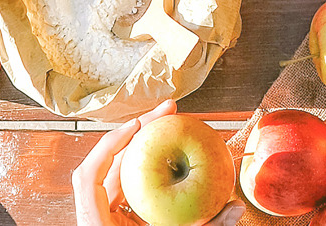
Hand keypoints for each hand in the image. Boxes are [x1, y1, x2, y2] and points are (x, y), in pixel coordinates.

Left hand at [73, 100, 244, 225]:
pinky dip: (148, 168)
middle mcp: (96, 216)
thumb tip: (235, 208)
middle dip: (136, 133)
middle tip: (167, 110)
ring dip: (144, 147)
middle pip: (107, 164)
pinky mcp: (118, 217)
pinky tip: (171, 154)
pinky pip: (129, 185)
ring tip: (170, 123)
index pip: (90, 175)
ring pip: (119, 172)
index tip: (139, 126)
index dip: (110, 145)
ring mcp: (105, 215)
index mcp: (96, 224)